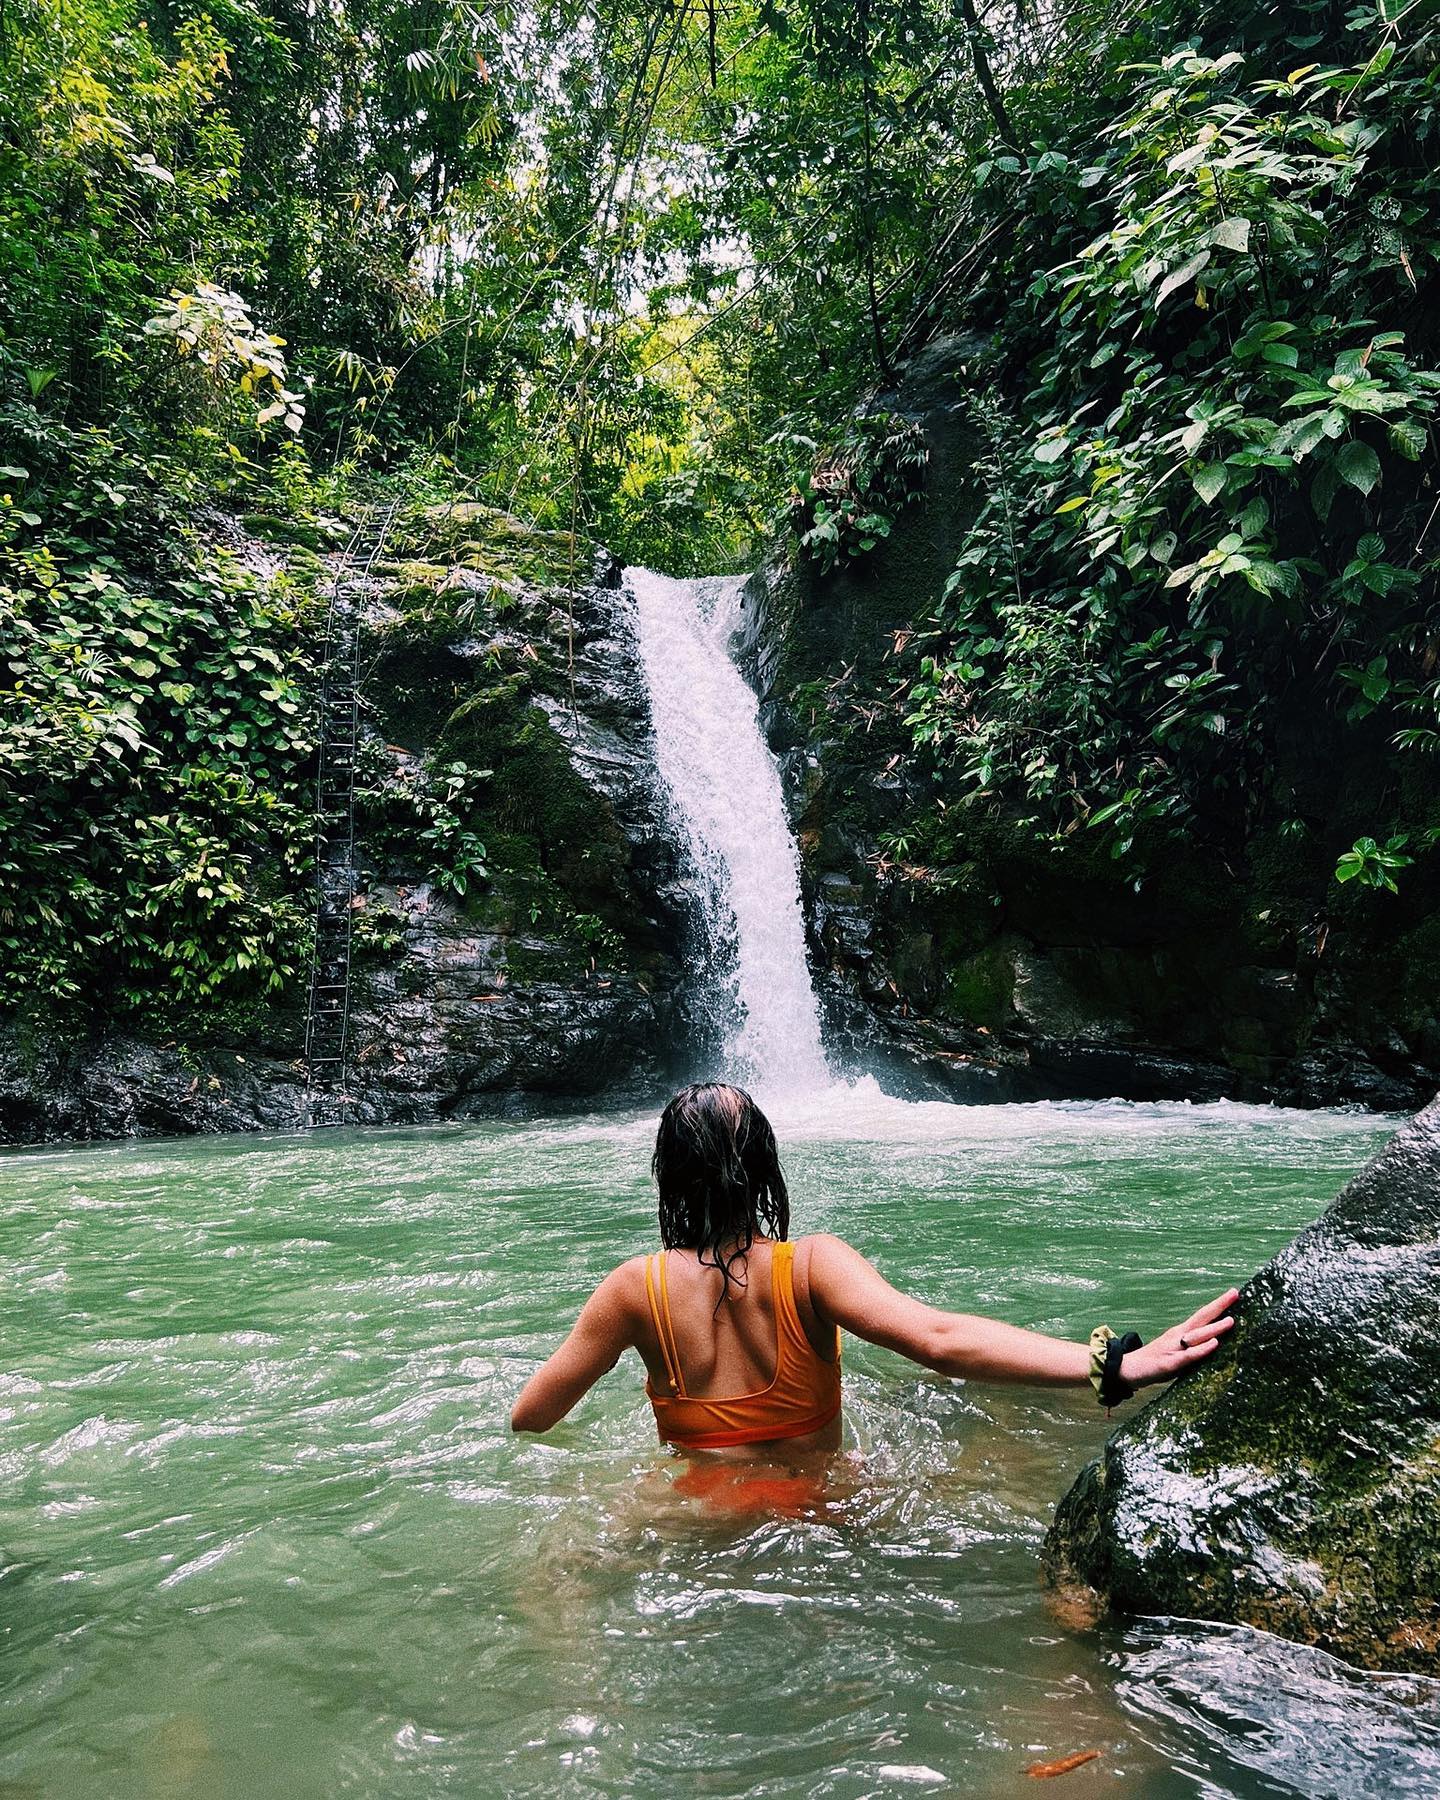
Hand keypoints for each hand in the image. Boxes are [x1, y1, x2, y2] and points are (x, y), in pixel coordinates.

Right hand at [1120, 1287, 1238, 1389]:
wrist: (1126, 1369)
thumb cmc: (1154, 1361)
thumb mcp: (1177, 1351)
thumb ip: (1193, 1348)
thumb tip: (1215, 1345)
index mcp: (1181, 1332)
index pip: (1203, 1316)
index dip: (1218, 1305)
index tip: (1233, 1293)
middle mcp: (1178, 1336)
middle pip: (1201, 1318)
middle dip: (1219, 1306)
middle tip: (1234, 1293)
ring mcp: (1174, 1348)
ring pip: (1197, 1336)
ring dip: (1214, 1328)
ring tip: (1231, 1321)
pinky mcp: (1170, 1363)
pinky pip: (1189, 1355)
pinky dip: (1202, 1349)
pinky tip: (1214, 1344)